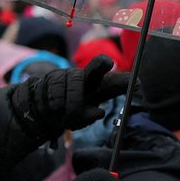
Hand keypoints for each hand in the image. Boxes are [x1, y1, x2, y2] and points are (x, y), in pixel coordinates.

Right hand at [12, 55, 130, 133]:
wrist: (42, 107)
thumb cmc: (69, 113)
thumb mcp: (82, 118)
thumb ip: (89, 116)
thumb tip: (98, 113)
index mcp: (100, 88)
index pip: (114, 83)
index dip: (124, 82)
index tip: (137, 83)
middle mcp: (87, 78)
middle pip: (96, 68)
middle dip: (102, 64)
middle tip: (107, 63)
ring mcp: (69, 75)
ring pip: (73, 90)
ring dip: (68, 109)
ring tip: (64, 116)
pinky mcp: (52, 77)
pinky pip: (55, 94)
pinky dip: (55, 107)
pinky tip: (53, 110)